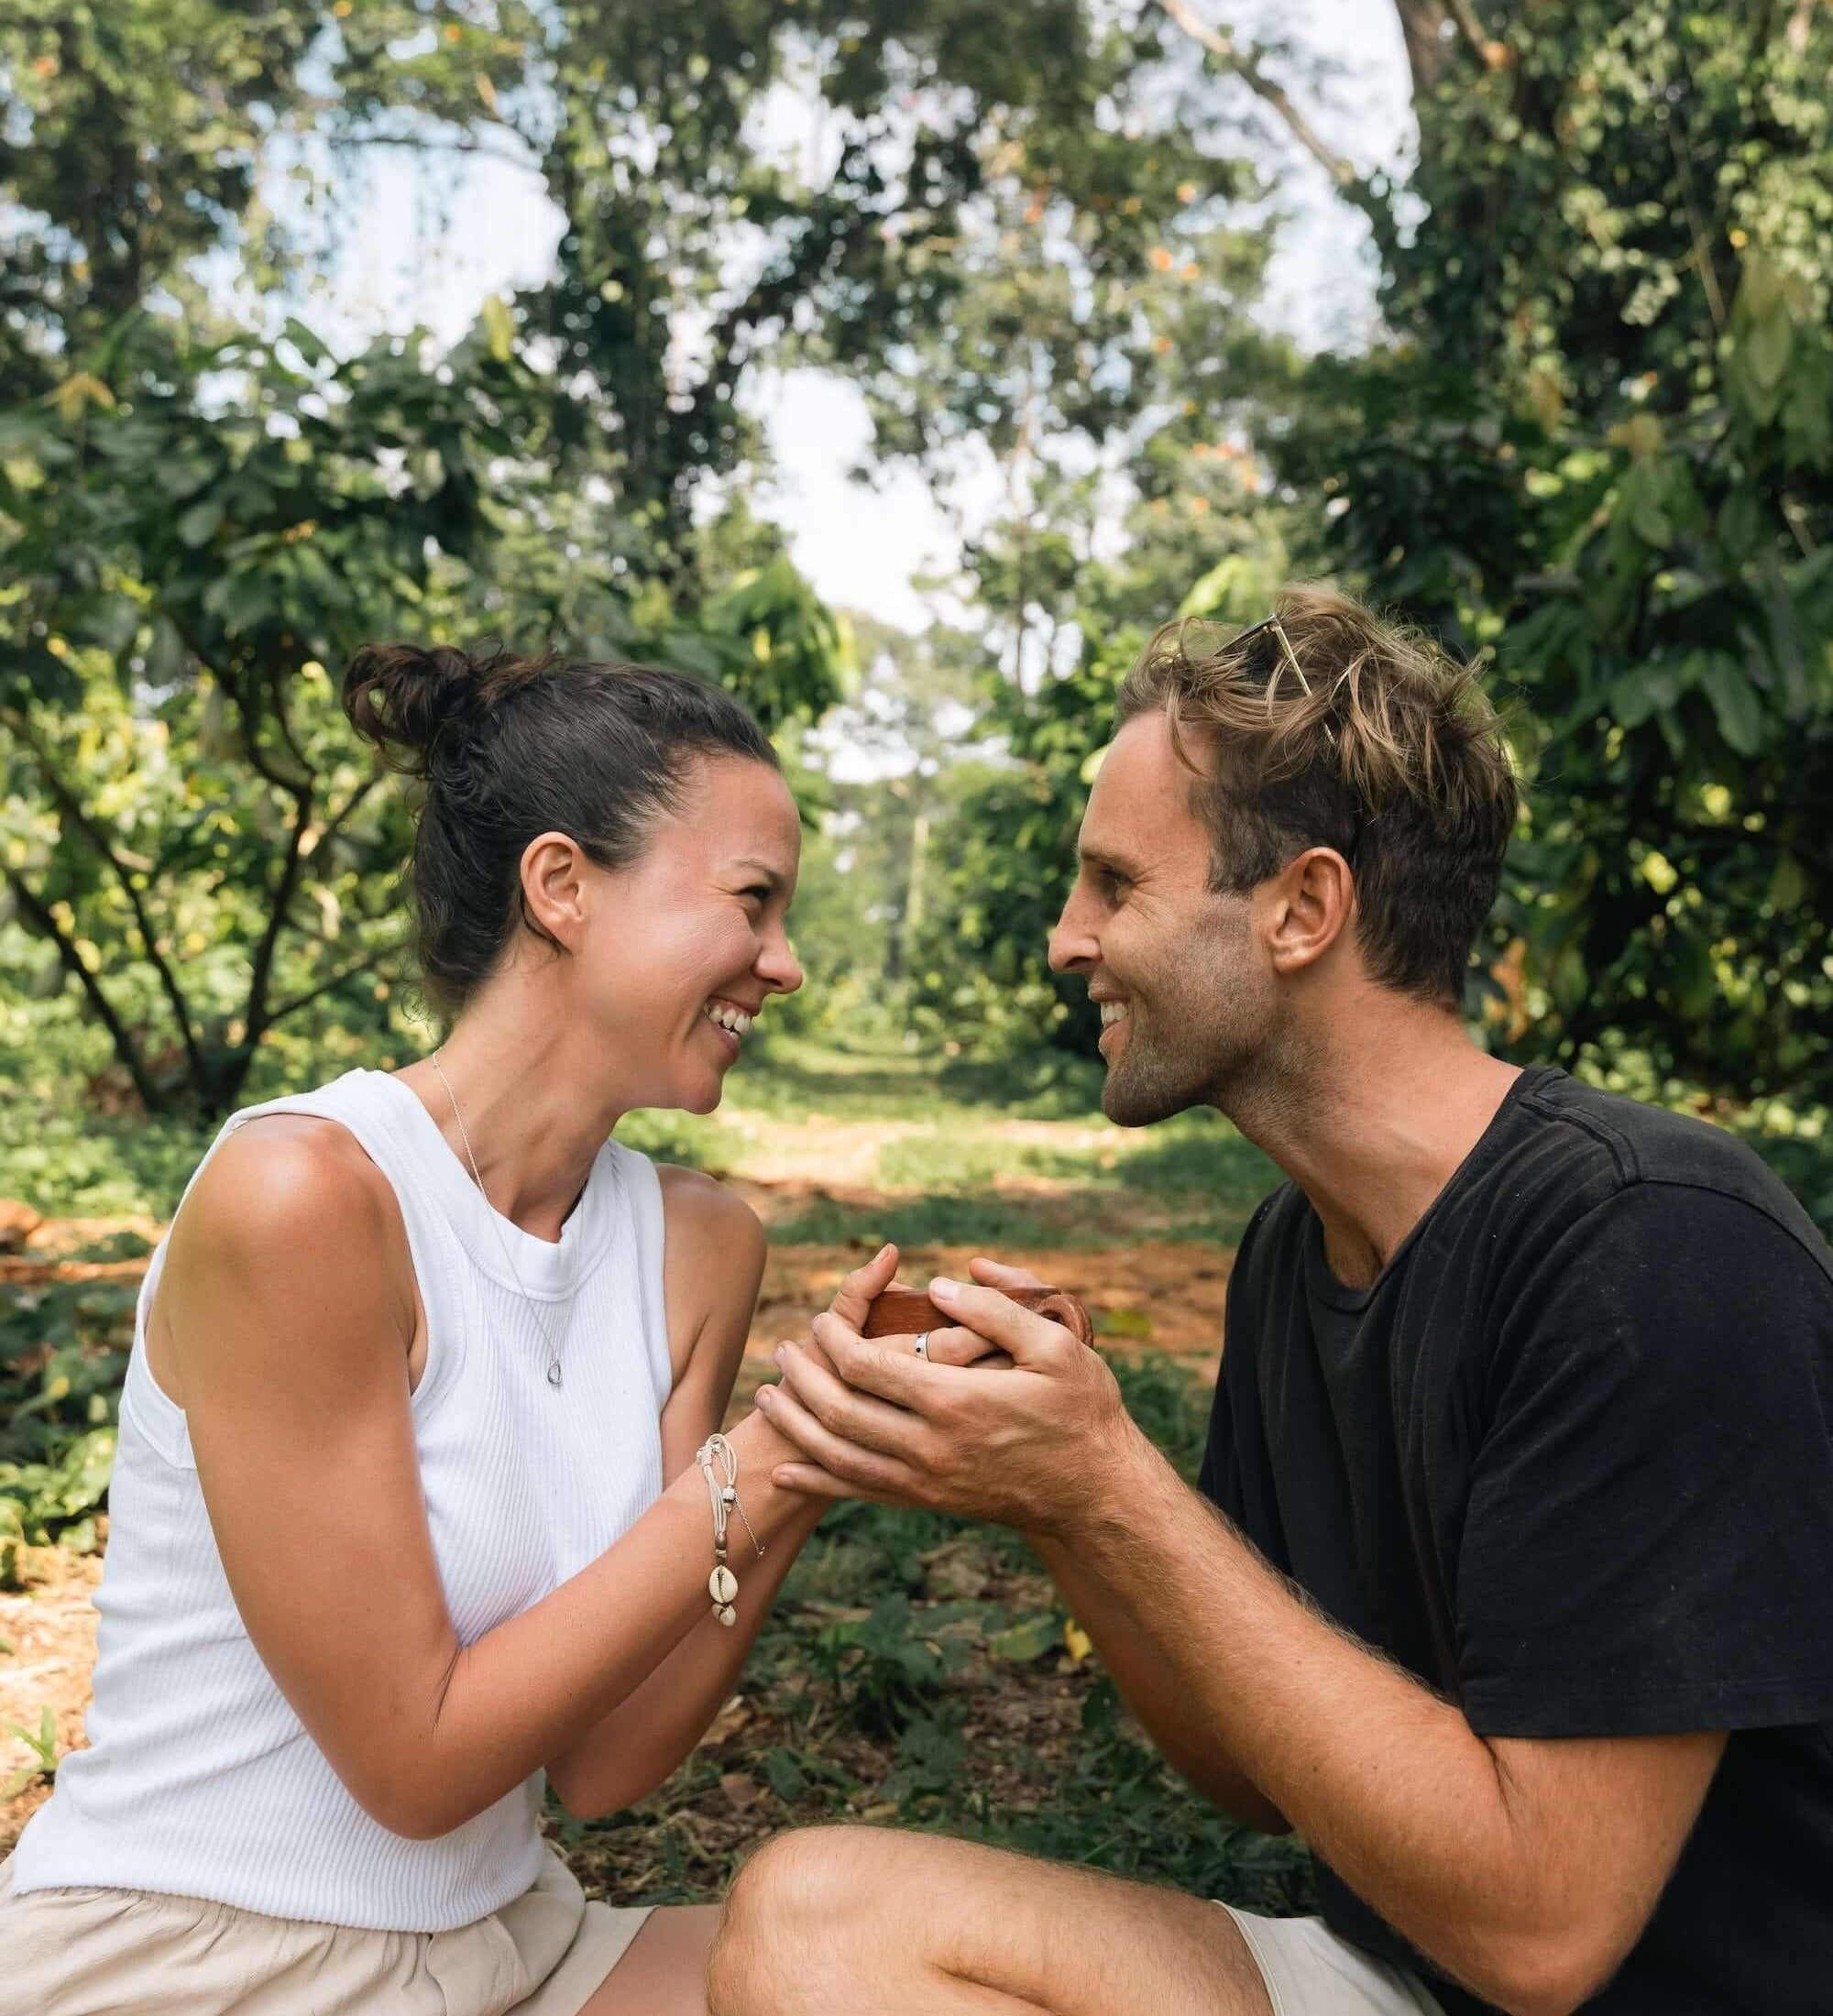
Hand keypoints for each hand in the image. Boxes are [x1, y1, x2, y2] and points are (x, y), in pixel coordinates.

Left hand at [756, 1275, 1148, 1537]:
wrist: (1096, 1491)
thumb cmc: (1082, 1409)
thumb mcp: (1056, 1344)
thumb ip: (997, 1309)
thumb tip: (943, 1282)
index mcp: (955, 1400)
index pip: (867, 1366)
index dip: (833, 1340)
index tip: (821, 1319)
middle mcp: (930, 1446)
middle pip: (840, 1411)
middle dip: (803, 1378)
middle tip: (781, 1350)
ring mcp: (926, 1480)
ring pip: (838, 1456)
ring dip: (796, 1425)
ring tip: (767, 1397)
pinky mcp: (928, 1501)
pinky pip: (859, 1492)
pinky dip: (818, 1480)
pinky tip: (786, 1469)